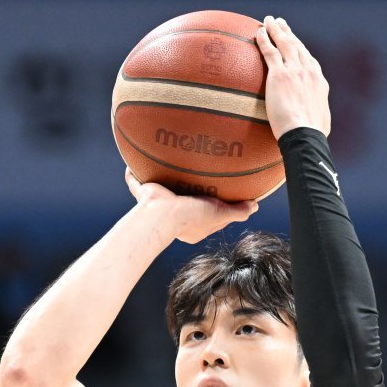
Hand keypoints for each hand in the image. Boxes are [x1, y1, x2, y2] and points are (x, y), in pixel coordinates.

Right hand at [125, 168, 256, 244]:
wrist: (161, 215)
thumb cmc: (191, 216)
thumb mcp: (219, 214)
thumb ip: (237, 212)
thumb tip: (255, 206)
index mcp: (192, 224)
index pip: (207, 215)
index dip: (214, 206)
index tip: (220, 196)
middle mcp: (175, 215)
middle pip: (185, 201)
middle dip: (190, 192)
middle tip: (196, 178)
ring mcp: (159, 205)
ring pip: (162, 191)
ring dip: (164, 180)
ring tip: (168, 164)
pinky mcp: (145, 194)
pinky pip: (136, 183)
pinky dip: (133, 175)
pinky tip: (132, 162)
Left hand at [256, 15, 330, 139]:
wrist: (305, 136)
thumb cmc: (311, 137)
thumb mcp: (319, 124)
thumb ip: (312, 117)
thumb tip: (310, 126)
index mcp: (319, 82)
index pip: (308, 60)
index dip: (300, 49)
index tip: (294, 42)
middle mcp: (309, 71)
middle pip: (297, 46)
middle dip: (288, 33)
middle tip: (280, 24)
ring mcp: (295, 71)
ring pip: (285, 43)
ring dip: (276, 29)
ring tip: (269, 21)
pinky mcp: (280, 75)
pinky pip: (270, 52)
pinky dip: (264, 40)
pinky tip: (258, 32)